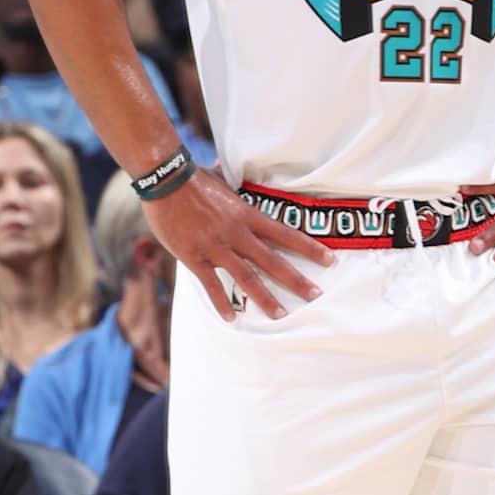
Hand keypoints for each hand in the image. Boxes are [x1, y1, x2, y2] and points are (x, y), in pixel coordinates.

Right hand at [147, 166, 330, 321]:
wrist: (166, 180)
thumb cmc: (193, 178)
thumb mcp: (223, 181)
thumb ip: (235, 188)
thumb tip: (238, 175)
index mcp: (247, 214)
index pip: (286, 234)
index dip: (309, 248)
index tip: (329, 260)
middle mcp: (237, 233)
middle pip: (273, 261)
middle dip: (296, 280)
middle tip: (315, 296)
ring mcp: (216, 247)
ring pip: (246, 277)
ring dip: (265, 298)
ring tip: (280, 315)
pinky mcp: (194, 257)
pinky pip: (211, 284)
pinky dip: (221, 302)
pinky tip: (230, 318)